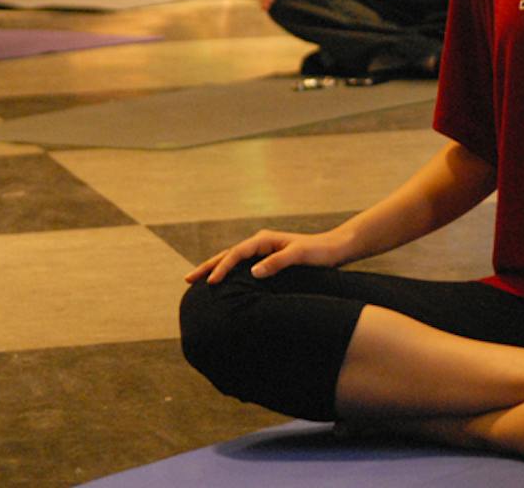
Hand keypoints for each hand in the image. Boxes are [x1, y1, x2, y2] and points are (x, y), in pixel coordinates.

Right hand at [184, 228, 350, 284]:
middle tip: (187, 280)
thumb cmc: (320, 252)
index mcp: (265, 240)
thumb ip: (278, 262)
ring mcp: (264, 251)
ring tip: (198, 281)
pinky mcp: (270, 260)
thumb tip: (254, 272)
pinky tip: (225, 284)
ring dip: (216, 269)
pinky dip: (230, 273)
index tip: (210, 282)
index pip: (236, 253)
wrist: (336, 248)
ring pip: (234, 260)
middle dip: (208, 266)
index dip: (222, 267)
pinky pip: (243, 266)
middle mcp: (262, 243)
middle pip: (228, 254)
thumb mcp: (299, 256)